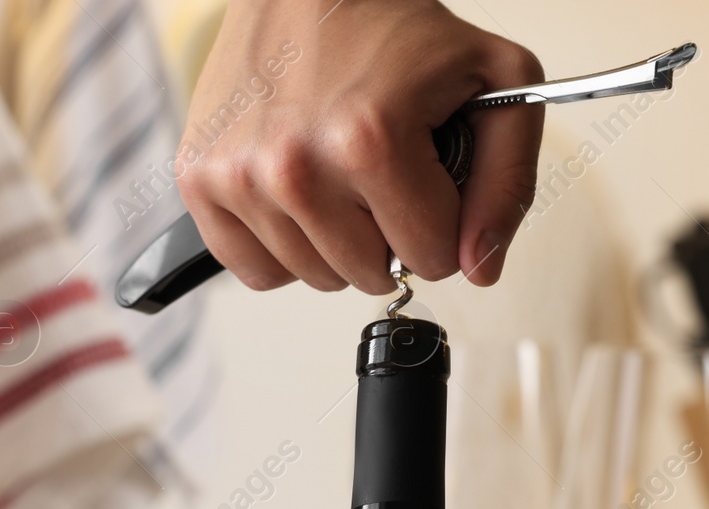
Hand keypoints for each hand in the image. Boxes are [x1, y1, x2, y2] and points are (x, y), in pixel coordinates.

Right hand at [176, 0, 542, 294]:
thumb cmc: (394, 28)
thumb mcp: (494, 84)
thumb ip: (508, 185)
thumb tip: (478, 268)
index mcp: (368, 141)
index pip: (430, 258)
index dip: (441, 221)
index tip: (427, 176)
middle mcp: (294, 166)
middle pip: (369, 276)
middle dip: (389, 233)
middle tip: (382, 171)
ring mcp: (240, 177)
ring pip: (315, 279)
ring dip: (336, 242)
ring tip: (338, 174)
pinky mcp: (200, 179)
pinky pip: (255, 272)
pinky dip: (283, 249)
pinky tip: (298, 197)